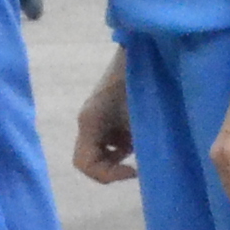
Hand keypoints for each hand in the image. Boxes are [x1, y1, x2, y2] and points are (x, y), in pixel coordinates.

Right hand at [73, 53, 135, 183]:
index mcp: (89, 122)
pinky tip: (140, 138)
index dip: (107, 175)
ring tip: (140, 148)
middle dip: (112, 168)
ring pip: (100, 151)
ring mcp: (96, 119)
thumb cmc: (141, 84)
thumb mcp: (140, 119)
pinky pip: (109, 140)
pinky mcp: (107, 115)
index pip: (84, 163)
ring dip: (118, 157)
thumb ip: (135, 145)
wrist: (144, 54)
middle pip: (90, 160)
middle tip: (136, 166)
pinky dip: (123, 146)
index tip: (133, 170)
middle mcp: (88, 122)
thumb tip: (140, 170)